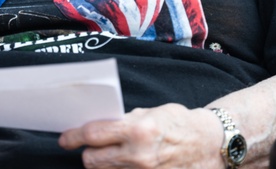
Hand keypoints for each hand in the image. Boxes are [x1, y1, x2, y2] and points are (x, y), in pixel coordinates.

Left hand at [59, 104, 222, 168]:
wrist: (209, 145)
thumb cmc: (180, 124)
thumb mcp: (152, 113)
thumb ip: (125, 120)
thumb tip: (101, 125)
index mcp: (138, 130)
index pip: (93, 135)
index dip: (74, 136)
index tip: (65, 138)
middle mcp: (138, 155)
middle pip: (93, 160)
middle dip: (86, 153)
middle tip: (87, 147)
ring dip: (100, 165)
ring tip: (106, 156)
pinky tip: (121, 165)